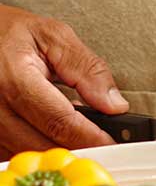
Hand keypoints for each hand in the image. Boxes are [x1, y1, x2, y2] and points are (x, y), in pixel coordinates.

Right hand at [0, 6, 125, 156]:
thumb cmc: (9, 33)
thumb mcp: (54, 37)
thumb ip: (87, 69)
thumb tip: (114, 105)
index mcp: (14, 79)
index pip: (59, 121)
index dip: (90, 136)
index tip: (113, 142)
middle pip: (43, 144)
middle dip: (78, 147)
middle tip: (104, 143)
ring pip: (27, 152)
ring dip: (57, 149)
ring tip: (79, 133)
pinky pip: (9, 151)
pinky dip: (35, 147)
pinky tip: (50, 134)